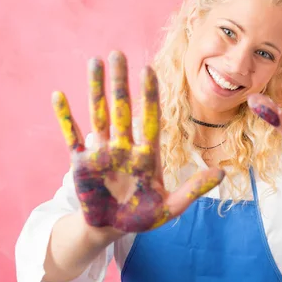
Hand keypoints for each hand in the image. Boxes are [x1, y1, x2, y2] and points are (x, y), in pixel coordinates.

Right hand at [51, 51, 224, 234]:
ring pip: (98, 113)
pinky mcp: (80, 162)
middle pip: (121, 108)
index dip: (149, 95)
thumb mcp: (170, 207)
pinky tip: (58, 95)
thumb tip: (222, 173)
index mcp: (147, 154)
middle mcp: (124, 146)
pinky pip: (72, 135)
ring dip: (95, 88)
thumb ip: (193, 190)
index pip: (149, 118)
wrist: (111, 228)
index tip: (148, 69)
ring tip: (95, 61)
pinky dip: (65, 117)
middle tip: (118, 53)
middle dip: (119, 82)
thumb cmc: (142, 217)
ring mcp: (102, 151)